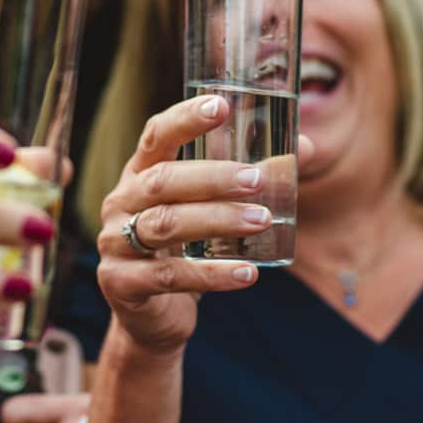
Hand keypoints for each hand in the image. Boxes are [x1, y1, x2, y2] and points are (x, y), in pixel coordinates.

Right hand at [95, 94, 310, 355]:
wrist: (153, 317)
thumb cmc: (186, 249)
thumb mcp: (212, 209)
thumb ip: (252, 177)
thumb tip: (307, 147)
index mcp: (140, 174)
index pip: (156, 136)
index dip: (185, 119)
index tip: (221, 105)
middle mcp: (121, 202)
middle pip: (162, 181)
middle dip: (212, 177)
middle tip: (256, 179)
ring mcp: (115, 243)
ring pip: (166, 225)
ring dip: (218, 221)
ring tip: (262, 221)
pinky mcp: (122, 284)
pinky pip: (169, 276)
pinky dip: (213, 274)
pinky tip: (249, 274)